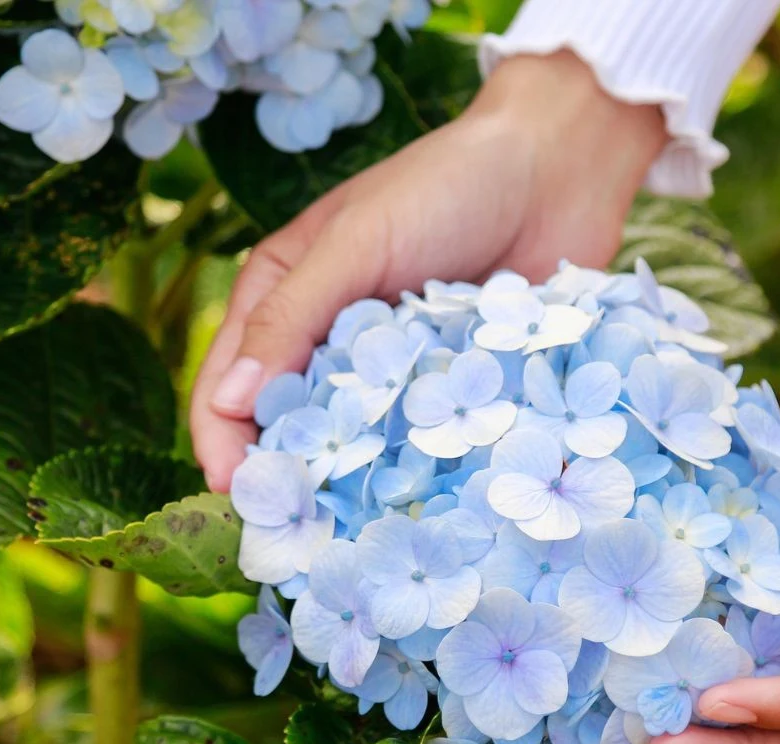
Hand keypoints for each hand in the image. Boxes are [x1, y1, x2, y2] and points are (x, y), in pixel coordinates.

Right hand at [191, 51, 668, 490]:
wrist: (556, 172)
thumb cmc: (445, 187)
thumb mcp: (357, 242)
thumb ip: (292, 317)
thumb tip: (228, 404)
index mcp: (283, 298)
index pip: (228, 387)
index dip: (224, 444)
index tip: (241, 494)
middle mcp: (329, 343)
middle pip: (286, 429)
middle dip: (285, 479)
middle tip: (296, 534)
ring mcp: (390, 372)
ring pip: (353, 447)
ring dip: (350, 487)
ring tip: (352, 535)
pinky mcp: (448, 389)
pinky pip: (420, 441)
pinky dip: (414, 471)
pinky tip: (420, 507)